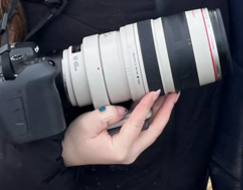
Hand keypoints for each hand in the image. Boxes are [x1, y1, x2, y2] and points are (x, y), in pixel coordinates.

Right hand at [60, 90, 178, 166]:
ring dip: (161, 111)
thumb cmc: (76, 140)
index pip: (138, 123)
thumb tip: (122, 109)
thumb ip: (106, 114)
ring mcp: (131, 148)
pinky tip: (155, 102)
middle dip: (166, 110)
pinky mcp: (129, 142)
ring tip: (169, 95)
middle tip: (173, 93)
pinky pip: (144, 127)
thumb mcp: (87, 124)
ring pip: (151, 128)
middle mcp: (130, 151)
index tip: (154, 91)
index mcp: (121, 149)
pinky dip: (151, 114)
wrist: (69, 151)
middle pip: (154, 129)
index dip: (146, 105)